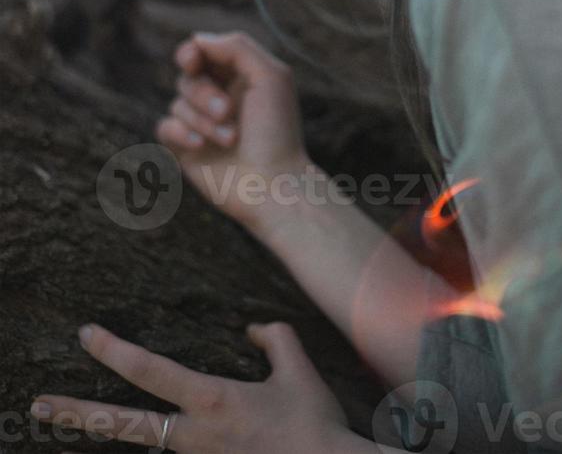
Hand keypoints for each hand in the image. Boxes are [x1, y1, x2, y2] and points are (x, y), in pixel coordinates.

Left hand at [30, 321, 348, 453]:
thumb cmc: (314, 423)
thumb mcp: (298, 368)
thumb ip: (275, 339)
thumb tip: (252, 330)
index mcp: (211, 399)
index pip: (149, 370)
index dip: (113, 350)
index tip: (86, 334)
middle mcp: (194, 435)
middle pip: (122, 425)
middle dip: (76, 414)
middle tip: (37, 405)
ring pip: (146, 445)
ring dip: (115, 434)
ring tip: (76, 420)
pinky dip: (160, 445)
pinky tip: (149, 434)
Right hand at [154, 31, 309, 232]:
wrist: (273, 184)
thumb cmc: (277, 130)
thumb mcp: (270, 76)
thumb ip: (237, 47)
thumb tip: (198, 40)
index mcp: (239, 77)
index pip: (202, 53)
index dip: (192, 53)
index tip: (193, 61)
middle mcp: (218, 97)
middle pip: (187, 77)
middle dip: (203, 92)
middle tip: (227, 112)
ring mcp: (201, 123)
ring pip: (177, 103)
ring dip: (203, 120)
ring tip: (231, 138)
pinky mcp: (186, 148)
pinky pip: (165, 127)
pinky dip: (180, 133)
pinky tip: (200, 145)